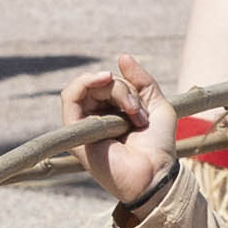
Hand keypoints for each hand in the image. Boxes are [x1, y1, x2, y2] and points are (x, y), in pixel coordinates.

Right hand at [64, 55, 187, 211]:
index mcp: (112, 112)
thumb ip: (141, 80)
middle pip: (97, 84)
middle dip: (122, 89)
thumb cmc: (158, 143)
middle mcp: (96, 117)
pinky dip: (84, 83)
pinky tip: (103, 79)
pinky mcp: (76, 133)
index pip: (107, 84)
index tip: (142, 102)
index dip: (124, 85)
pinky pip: (68, 99)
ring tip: (132, 110)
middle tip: (138, 111)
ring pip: (86, 87)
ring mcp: (85, 125)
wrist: (156, 171)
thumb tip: (122, 56)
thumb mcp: (157, 103)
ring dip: (113, 89)